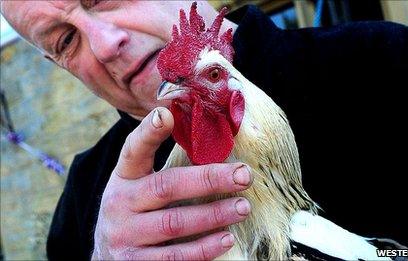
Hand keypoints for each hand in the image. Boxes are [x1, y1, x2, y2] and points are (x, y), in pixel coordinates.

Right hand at [91, 107, 252, 259]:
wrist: (107, 254)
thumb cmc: (136, 209)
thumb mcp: (140, 183)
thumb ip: (168, 167)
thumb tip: (214, 141)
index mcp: (124, 177)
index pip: (134, 150)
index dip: (149, 132)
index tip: (166, 114)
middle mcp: (119, 203)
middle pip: (166, 187)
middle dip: (209, 179)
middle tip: (244, 175)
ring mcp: (124, 236)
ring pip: (174, 223)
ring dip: (213, 215)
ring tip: (242, 207)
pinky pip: (174, 257)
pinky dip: (203, 248)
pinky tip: (226, 238)